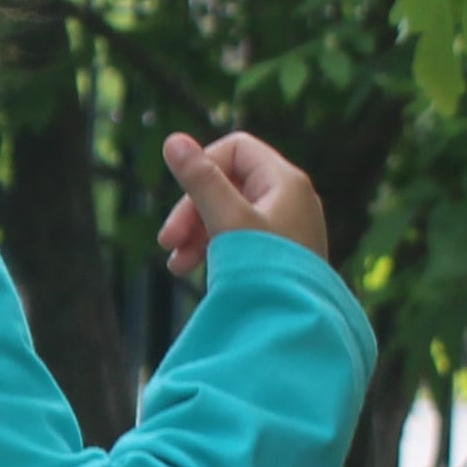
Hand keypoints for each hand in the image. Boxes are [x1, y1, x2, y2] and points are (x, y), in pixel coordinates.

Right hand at [156, 129, 331, 281]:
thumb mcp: (227, 220)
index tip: (183, 203)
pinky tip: (197, 271)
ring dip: (198, 232)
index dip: (202, 167)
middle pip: (229, 182)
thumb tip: (173, 139)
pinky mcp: (281, 253)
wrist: (300, 327)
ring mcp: (288, 226)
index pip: (235, 149)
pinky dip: (216, 247)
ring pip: (231, 212)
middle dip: (193, 210)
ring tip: (177, 266)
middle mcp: (290, 198)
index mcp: (284, 181)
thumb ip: (200, 180)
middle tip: (167, 244)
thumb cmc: (266, 270)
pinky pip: (241, 237)